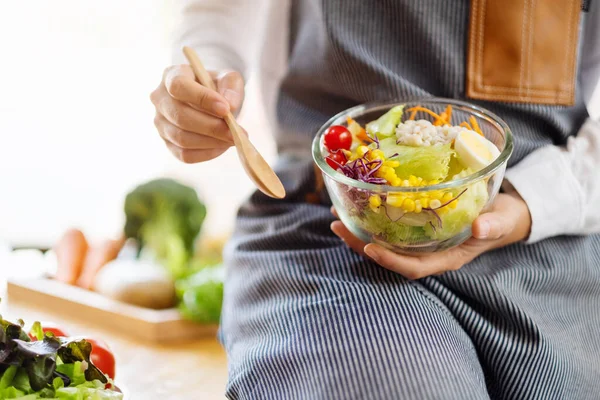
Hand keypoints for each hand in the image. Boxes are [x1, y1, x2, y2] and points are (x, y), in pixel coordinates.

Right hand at [150, 65, 244, 162]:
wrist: (211, 102)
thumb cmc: (218, 87)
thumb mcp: (229, 79)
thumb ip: (231, 87)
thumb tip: (230, 105)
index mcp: (171, 75)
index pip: (178, 86)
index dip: (202, 98)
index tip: (225, 109)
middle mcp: (160, 99)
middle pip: (180, 116)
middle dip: (211, 127)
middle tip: (235, 132)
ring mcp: (160, 123)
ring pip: (182, 139)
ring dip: (211, 142)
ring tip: (233, 139)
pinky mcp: (168, 143)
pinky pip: (185, 155)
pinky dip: (207, 153)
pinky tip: (222, 145)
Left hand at [331, 192, 531, 279]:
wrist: (504, 214)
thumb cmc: (503, 219)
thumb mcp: (502, 221)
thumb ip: (493, 226)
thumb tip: (479, 228)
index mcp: (447, 257)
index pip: (413, 267)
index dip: (390, 261)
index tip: (368, 247)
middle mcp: (429, 252)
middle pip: (389, 255)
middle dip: (360, 244)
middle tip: (337, 225)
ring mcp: (421, 242)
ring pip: (385, 242)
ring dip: (358, 231)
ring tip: (336, 216)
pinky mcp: (417, 227)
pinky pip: (389, 228)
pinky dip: (371, 219)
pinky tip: (355, 205)